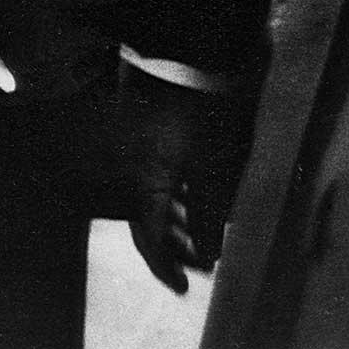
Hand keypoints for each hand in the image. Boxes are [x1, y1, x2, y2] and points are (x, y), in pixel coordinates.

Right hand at [118, 65, 255, 294]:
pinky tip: (194, 202)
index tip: (181, 287)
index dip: (166, 266)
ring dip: (175, 223)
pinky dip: (174, 197)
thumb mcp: (212, 172)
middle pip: (148, 221)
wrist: (187, 61)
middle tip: (199, 265)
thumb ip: (209, 219)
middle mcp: (135, 172)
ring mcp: (139, 153)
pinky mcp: (147, 138)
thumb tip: (209, 258)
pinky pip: (155, 178)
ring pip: (152, 199)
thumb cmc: (200, 116)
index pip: (150, 238)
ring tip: (200, 238)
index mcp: (146, 184)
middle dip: (174, 247)